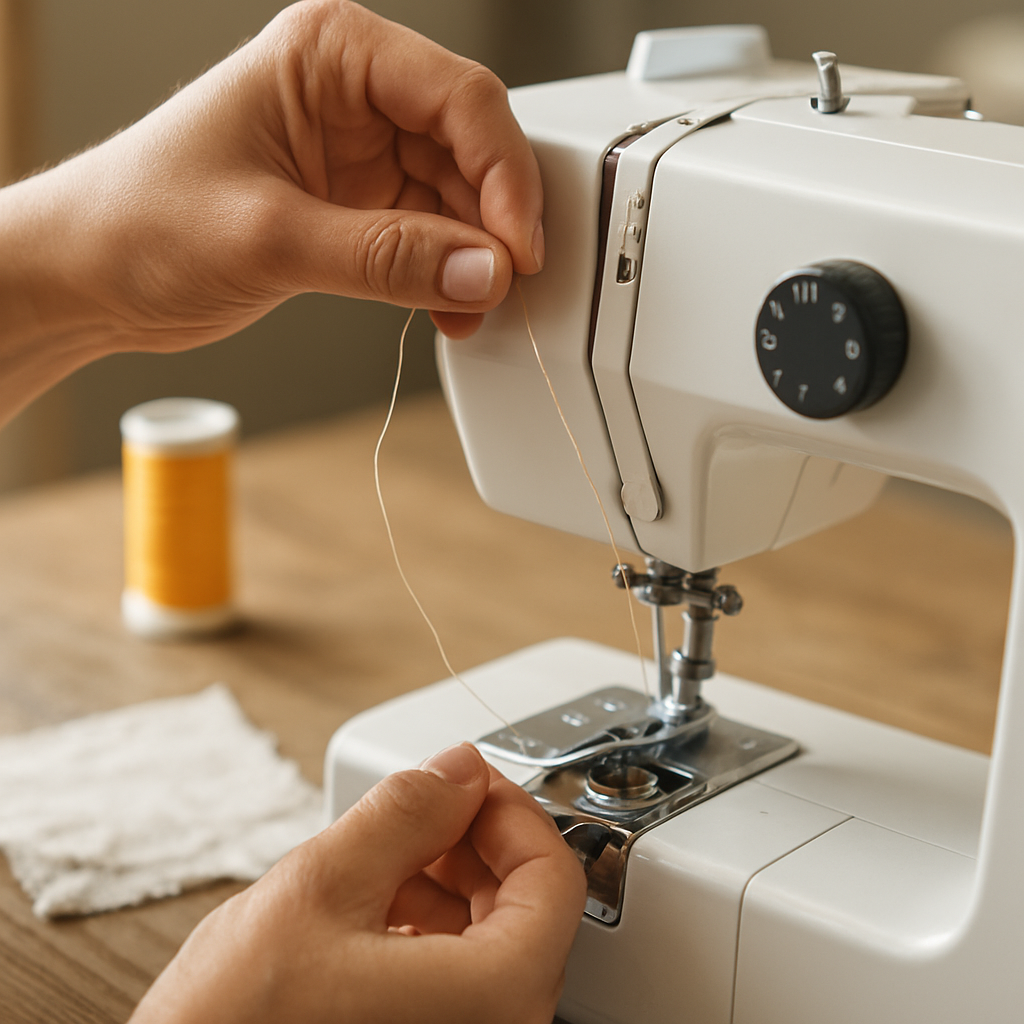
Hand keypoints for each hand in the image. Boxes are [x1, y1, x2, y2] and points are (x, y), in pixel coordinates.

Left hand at [0, 1, 542, 420]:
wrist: (90, 276)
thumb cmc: (139, 221)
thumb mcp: (268, 237)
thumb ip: (384, 257)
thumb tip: (481, 271)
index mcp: (330, 55)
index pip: (458, 98)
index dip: (503, 172)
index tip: (517, 244)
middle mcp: (353, 98)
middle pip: (469, 150)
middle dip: (493, 223)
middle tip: (503, 284)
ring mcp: (359, 157)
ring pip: (458, 201)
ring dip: (475, 259)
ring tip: (473, 307)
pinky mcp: (357, 211)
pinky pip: (429, 239)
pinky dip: (447, 278)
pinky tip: (449, 311)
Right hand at [129, 744, 586, 1023]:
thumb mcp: (320, 888)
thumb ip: (405, 813)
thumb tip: (459, 768)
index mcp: (495, 999)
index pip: (556, 877)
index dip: (509, 810)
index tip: (465, 781)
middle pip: (528, 906)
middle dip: (473, 842)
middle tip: (420, 810)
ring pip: (494, 938)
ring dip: (447, 881)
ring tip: (381, 858)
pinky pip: (461, 976)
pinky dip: (429, 927)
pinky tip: (375, 907)